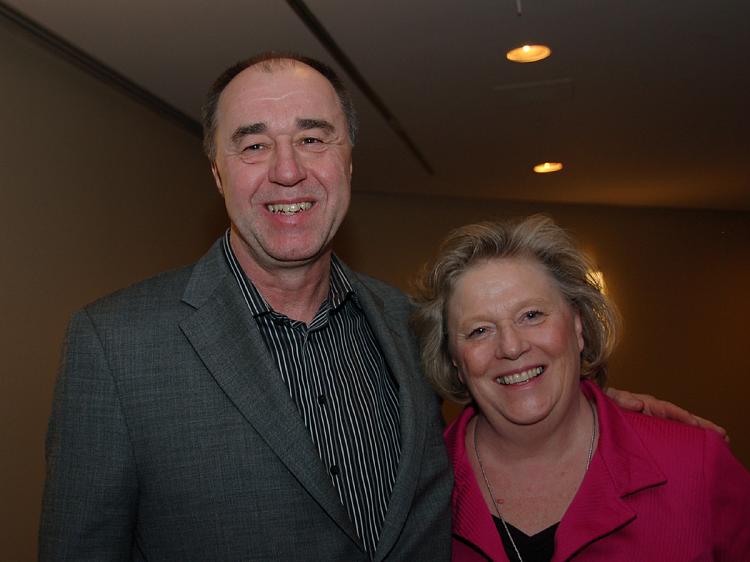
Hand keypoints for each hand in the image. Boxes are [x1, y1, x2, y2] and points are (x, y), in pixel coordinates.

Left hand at [605, 387, 727, 440]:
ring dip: (698, 434)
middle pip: (680, 418)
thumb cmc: (601, 404)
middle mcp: (652, 413)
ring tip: (720, 441)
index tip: (695, 424)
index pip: (667, 409)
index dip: (682, 416)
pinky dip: (685, 440)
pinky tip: (699, 450)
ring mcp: (652, 424)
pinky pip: (670, 437)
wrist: (591, 412)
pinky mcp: (649, 434)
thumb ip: (621, 399)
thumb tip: (638, 404)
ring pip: (679, 428)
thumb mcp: (609, 398)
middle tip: (722, 434)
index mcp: (644, 404)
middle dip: (701, 425)